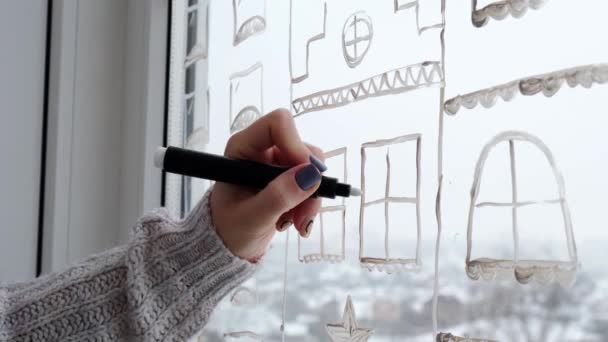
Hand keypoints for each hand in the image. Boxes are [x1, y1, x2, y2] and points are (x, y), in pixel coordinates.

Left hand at [210, 109, 326, 261]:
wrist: (227, 245)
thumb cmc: (229, 228)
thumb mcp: (252, 217)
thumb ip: (278, 196)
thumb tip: (310, 176)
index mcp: (243, 148)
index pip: (277, 124)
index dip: (296, 145)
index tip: (307, 175)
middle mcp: (262, 150)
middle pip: (301, 148)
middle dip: (309, 182)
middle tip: (303, 214)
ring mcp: (276, 164)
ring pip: (311, 168)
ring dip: (311, 198)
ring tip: (296, 223)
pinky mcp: (288, 178)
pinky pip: (312, 182)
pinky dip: (309, 203)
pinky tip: (295, 221)